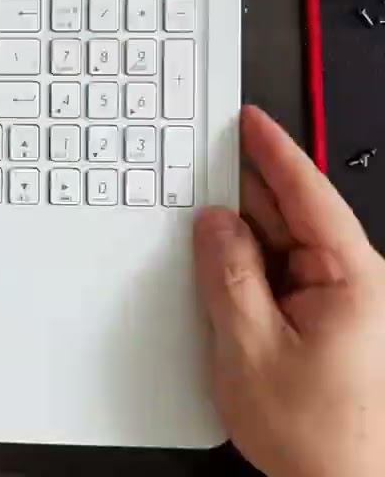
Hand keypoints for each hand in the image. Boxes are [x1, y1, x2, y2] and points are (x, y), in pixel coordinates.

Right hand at [194, 106, 384, 476]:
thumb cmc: (316, 436)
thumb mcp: (251, 348)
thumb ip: (228, 276)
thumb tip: (215, 224)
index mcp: (353, 280)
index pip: (308, 194)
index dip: (274, 151)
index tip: (250, 120)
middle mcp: (357, 286)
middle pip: (293, 218)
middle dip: (247, 194)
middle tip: (200, 170)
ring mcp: (345, 306)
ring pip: (285, 250)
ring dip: (244, 240)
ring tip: (203, 236)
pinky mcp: (331, 326)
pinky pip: (285, 280)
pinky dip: (252, 272)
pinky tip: (222, 276)